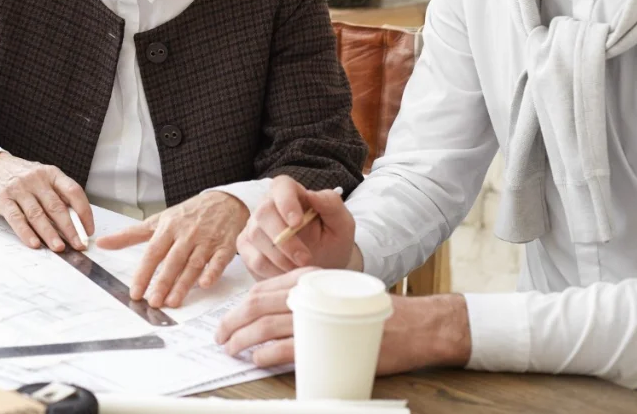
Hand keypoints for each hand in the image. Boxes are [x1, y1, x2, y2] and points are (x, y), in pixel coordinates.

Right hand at [0, 152, 93, 251]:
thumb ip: (57, 195)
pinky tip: (34, 243)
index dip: (84, 212)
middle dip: (70, 228)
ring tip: (59, 248)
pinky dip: (26, 232)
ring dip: (49, 234)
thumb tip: (75, 223)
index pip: (74, 192)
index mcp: (52, 173)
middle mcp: (37, 179)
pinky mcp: (3, 199)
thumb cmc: (22, 176)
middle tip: (78, 244)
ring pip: (37, 214)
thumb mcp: (43, 178)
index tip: (88, 230)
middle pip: (56, 206)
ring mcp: (19, 188)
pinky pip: (16, 218)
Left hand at [96, 191, 248, 308]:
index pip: (153, 252)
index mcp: (169, 227)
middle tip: (153, 302)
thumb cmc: (188, 214)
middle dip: (163, 282)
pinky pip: (219, 260)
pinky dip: (213, 272)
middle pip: (172, 261)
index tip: (136, 292)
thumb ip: (130, 235)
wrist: (224, 201)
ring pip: (193, 264)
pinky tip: (205, 284)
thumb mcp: (159, 220)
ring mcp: (206, 240)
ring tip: (172, 302)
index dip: (144, 273)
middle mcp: (187, 234)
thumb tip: (101, 243)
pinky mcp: (225, 246)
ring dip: (184, 284)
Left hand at [215, 268, 471, 372]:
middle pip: (257, 305)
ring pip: (266, 325)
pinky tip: (257, 358)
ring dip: (242, 339)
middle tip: (220, 337)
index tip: (227, 320)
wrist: (416, 326)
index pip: (262, 289)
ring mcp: (319, 316)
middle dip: (232, 322)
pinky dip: (266, 353)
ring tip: (233, 349)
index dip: (238, 306)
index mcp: (311, 278)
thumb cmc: (376, 315)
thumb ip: (308, 302)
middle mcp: (311, 291)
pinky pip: (287, 346)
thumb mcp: (337, 297)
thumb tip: (273, 320)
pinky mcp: (329, 341)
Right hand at [237, 175, 355, 278]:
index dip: (286, 202)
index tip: (297, 222)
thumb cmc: (333, 242)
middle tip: (305, 259)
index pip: (282, 186)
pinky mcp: (246, 247)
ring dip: (281, 258)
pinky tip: (287, 274)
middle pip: (264, 212)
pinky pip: (254, 259)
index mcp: (292, 193)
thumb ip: (331, 205)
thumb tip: (311, 194)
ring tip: (301, 269)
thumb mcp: (342, 224)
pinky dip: (272, 271)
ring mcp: (254, 226)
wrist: (324, 267)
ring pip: (256, 237)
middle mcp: (268, 205)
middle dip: (285, 239)